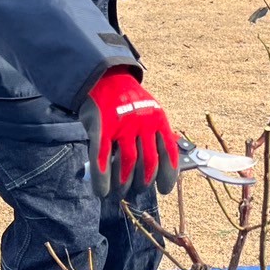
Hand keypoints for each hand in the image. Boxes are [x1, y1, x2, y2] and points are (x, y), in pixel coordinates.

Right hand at [79, 66, 177, 196]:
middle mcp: (143, 123)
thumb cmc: (127, 101)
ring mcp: (122, 125)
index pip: (169, 153)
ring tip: (120, 192)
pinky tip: (102, 191)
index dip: (168, 176)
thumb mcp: (149, 112)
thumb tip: (163, 166)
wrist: (104, 77)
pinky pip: (103, 158)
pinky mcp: (101, 127)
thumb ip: (155, 135)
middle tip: (136, 191)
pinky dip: (102, 178)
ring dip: (124, 184)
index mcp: (158, 120)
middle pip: (148, 163)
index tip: (164, 190)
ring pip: (127, 164)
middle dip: (143, 183)